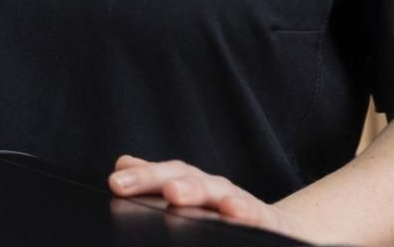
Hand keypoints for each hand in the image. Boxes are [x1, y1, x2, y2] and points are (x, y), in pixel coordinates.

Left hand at [108, 155, 302, 237]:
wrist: (278, 229)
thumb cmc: (225, 215)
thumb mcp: (194, 200)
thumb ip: (159, 184)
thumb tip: (123, 163)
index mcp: (194, 186)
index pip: (165, 174)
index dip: (140, 176)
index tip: (114, 181)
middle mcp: (214, 189)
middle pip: (184, 177)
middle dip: (155, 178)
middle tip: (127, 183)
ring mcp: (239, 202)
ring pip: (216, 191)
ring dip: (194, 189)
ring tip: (173, 194)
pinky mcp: (266, 221)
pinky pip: (255, 214)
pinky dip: (243, 212)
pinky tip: (231, 212)